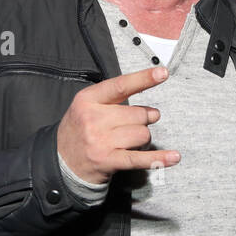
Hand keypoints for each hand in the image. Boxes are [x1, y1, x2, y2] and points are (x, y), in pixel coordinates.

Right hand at [56, 66, 178, 184]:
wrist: (60, 162)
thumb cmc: (80, 130)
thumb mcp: (87, 107)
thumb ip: (115, 101)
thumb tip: (153, 111)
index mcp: (88, 99)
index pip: (121, 86)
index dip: (144, 79)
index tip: (162, 73)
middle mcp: (93, 119)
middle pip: (138, 115)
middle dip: (143, 120)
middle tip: (131, 126)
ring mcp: (100, 141)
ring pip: (142, 134)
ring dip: (142, 139)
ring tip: (128, 142)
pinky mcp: (108, 161)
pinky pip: (140, 158)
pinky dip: (159, 158)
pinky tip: (174, 157)